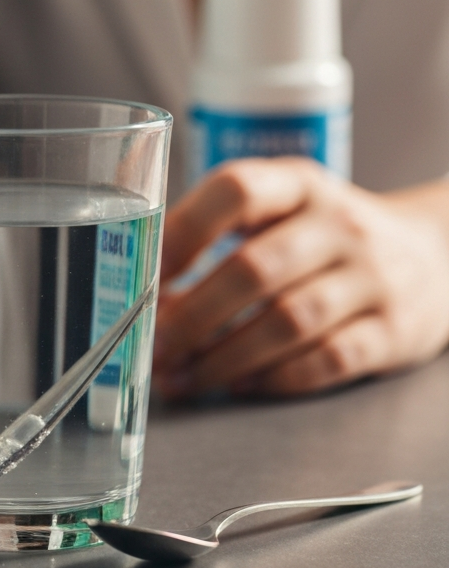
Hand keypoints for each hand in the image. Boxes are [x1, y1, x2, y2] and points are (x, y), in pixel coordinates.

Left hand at [153, 157, 448, 397]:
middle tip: (154, 345)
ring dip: (223, 356)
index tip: (148, 275)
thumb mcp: (282, 207)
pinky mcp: (394, 331)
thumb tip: (149, 292)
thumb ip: (220, 233)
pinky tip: (237, 383)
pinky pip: (327, 361)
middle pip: (254, 269)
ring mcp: (373, 278)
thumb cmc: (327, 234)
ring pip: (286, 322)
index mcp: (297, 183)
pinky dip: (273, 378)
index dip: (183, 232)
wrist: (435, 255)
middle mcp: (339, 225)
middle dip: (192, 315)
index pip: (235, 190)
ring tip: (182, 376)